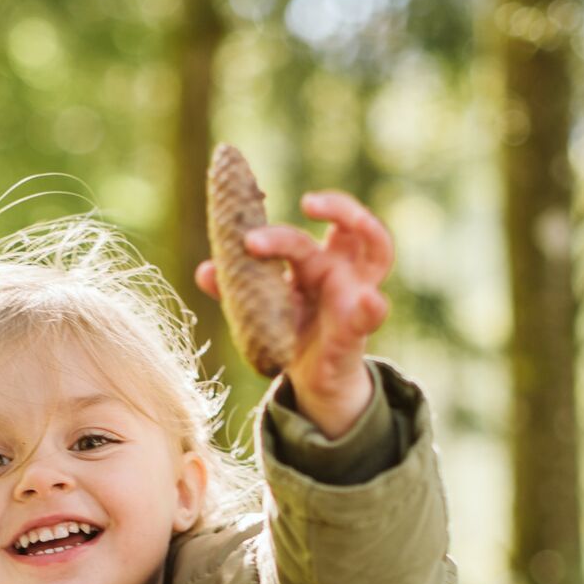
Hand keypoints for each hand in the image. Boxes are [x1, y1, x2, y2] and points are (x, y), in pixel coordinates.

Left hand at [196, 189, 393, 438]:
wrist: (315, 380)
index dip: (277, 228)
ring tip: (349, 224)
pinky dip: (372, 306)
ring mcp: (355, 294)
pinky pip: (372, 313)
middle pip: (351, 225)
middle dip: (335, 206)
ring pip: (379, 249)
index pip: (304, 230)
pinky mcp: (358, 328)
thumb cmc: (291, 334)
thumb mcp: (261, 311)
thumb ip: (234, 290)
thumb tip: (203, 272)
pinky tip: (368, 300)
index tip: (248, 235)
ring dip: (366, 227)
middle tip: (307, 203)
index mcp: (314, 261)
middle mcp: (340, 269)